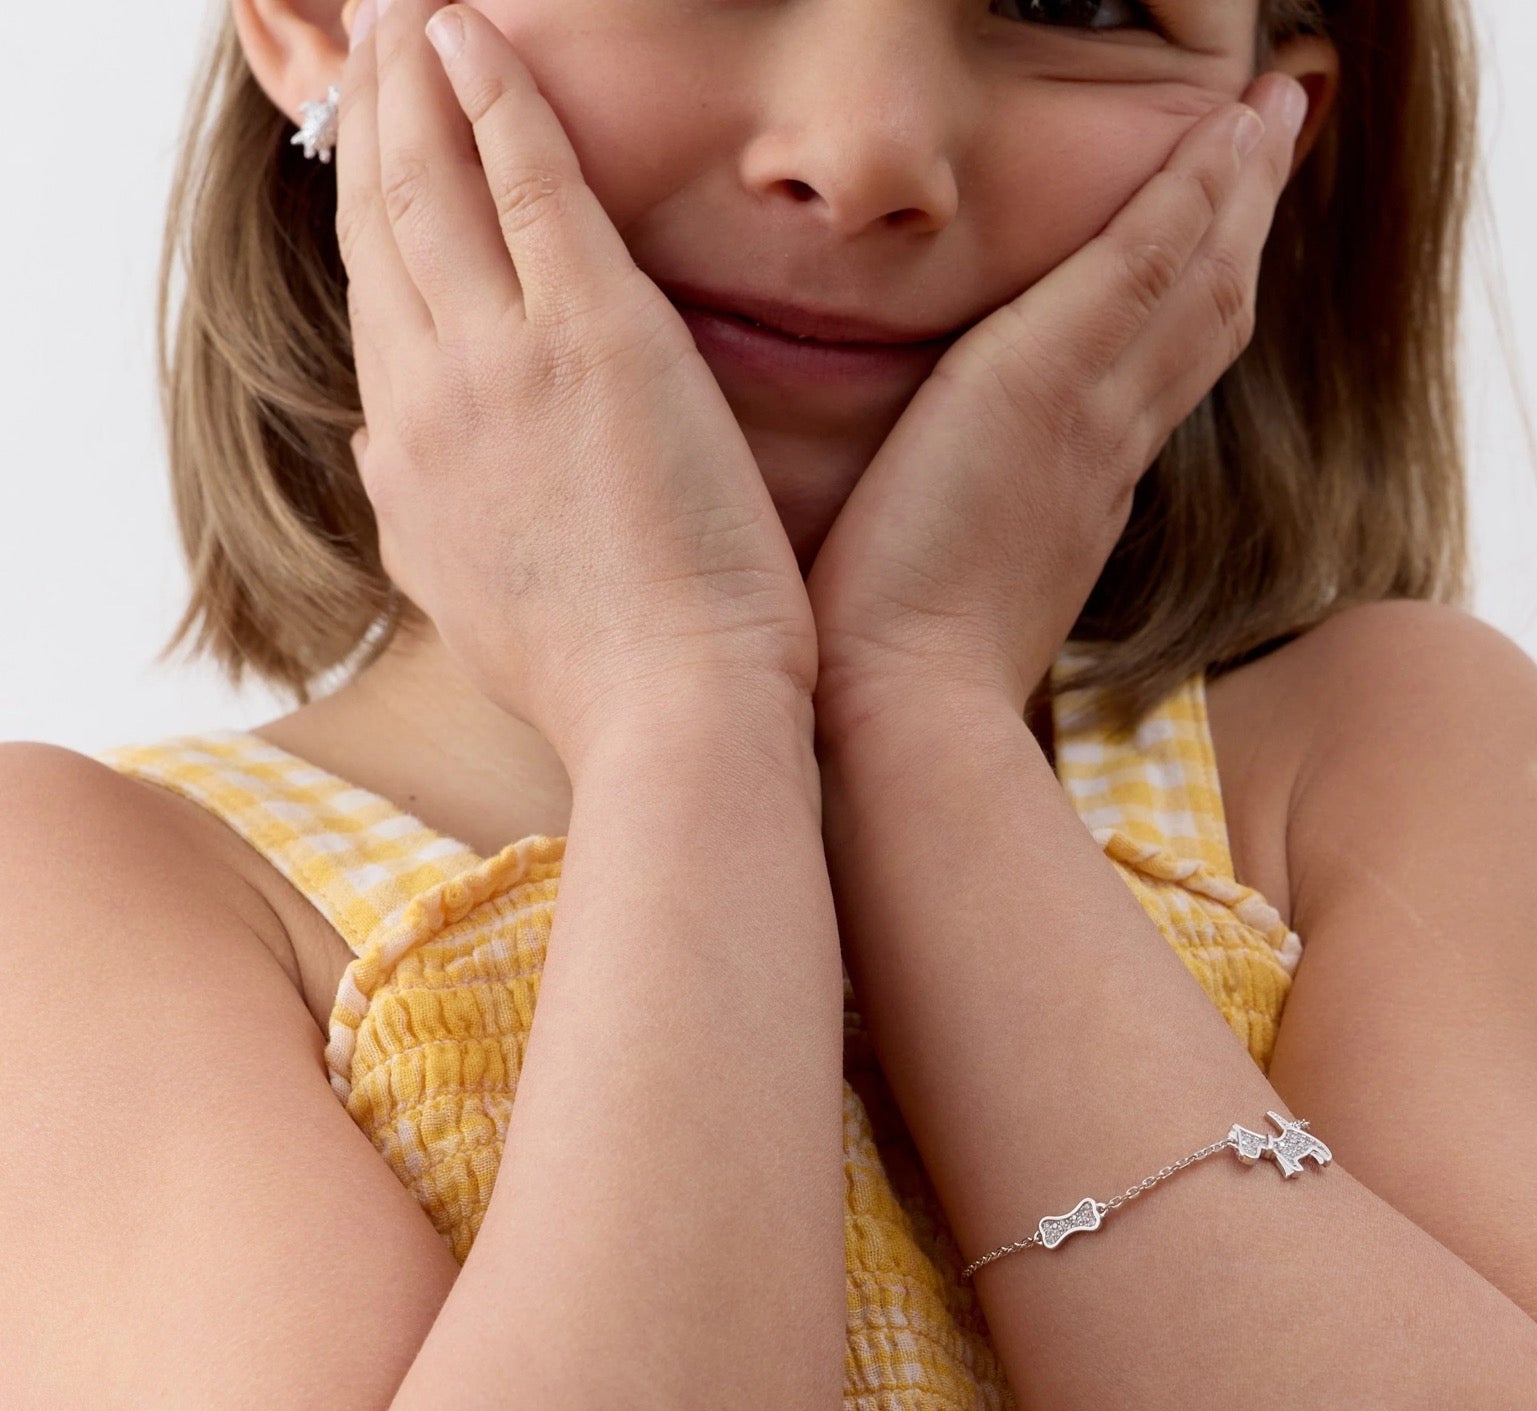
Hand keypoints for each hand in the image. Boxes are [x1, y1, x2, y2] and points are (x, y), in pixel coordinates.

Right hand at [337, 1, 816, 763]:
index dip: (367, 213)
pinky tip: (481, 36)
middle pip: (383, 225)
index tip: (370, 150)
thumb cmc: (601, 681)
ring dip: (418, 82)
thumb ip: (418, 512)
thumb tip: (380, 450)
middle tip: (374, 41)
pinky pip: (530, 183)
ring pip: (435, 184)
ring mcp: (504, 359)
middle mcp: (429, 395)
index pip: (375, 302)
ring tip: (412, 15)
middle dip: (374, 121)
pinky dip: (497, 99)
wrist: (671, 717)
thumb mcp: (469, 601)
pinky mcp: (595, 337)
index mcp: (410, 460)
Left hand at [803, 72, 1308, 746]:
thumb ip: (966, 550)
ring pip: (1196, 280)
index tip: (1226, 237)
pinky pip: (1146, 265)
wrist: (902, 716)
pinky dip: (1196, 193)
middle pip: (1204, 317)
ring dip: (1239, 188)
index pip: (1158, 378)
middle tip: (1276, 140)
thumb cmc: (902, 679)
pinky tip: (1224, 127)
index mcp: (1084, 497)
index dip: (1201, 299)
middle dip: (1247, 224)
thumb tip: (947, 535)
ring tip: (1270, 108)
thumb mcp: (953, 604)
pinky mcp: (1049, 386)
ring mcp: (1094, 419)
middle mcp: (1110, 452)